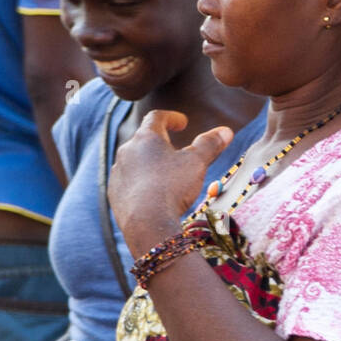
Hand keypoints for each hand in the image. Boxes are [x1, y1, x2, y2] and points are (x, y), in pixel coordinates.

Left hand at [107, 109, 233, 255]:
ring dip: (148, 163)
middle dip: (159, 142)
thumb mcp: (197, 162)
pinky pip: (128, 182)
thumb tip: (226, 131)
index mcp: (146, 138)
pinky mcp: (114, 193)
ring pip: (134, 161)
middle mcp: (127, 151)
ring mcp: (118, 173)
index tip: (182, 123)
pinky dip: (140, 183)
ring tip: (164, 174)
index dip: (171, 118)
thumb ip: (210, 144)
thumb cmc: (172, 187)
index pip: (156, 117)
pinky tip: (152, 194)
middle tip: (174, 149)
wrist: (146, 223)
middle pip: (143, 139)